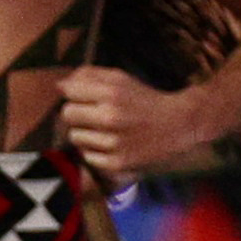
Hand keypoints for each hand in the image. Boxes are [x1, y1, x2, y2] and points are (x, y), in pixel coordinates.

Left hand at [56, 68, 205, 180]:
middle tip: (93, 115)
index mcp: (112, 93)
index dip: (74, 94)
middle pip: (67, 114)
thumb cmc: (146, 101)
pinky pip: (86, 156)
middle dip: (76, 113)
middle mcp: (111, 117)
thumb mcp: (122, 80)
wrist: (180, 127)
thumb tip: (60, 84)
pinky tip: (112, 145)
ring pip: (74, 136)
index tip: (84, 97)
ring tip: (105, 131)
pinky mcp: (116, 163)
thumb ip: (90, 76)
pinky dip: (95, 151)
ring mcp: (113, 143)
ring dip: (85, 133)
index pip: (69, 91)